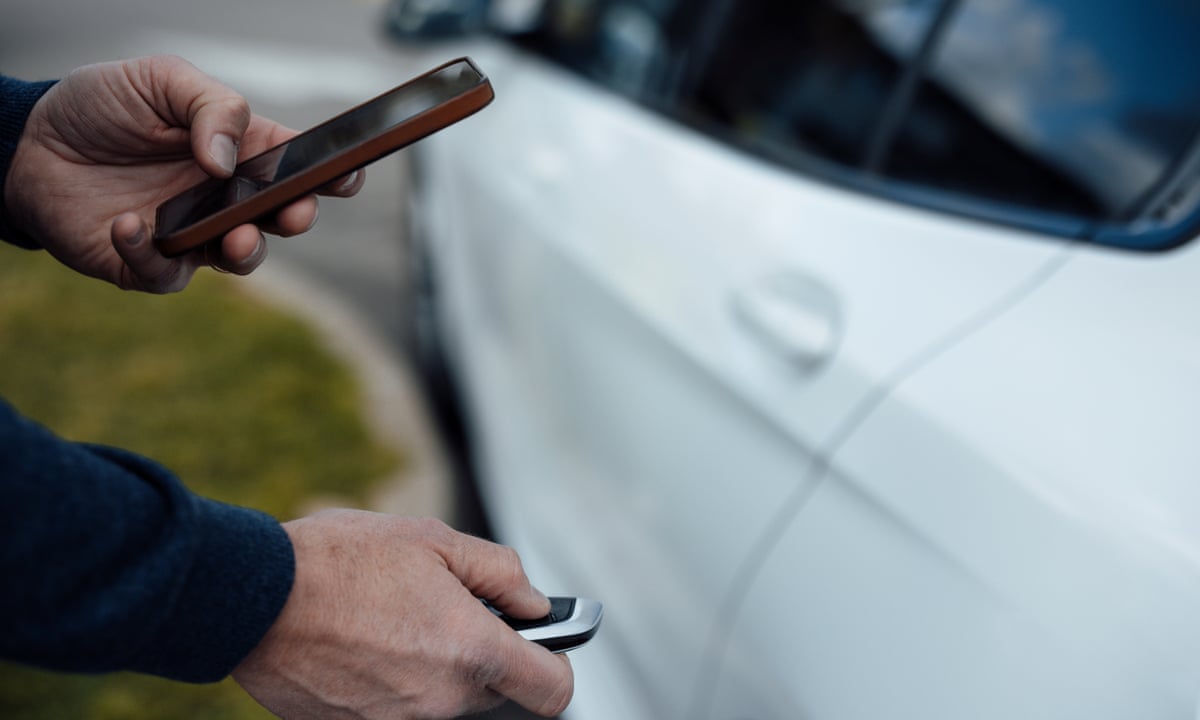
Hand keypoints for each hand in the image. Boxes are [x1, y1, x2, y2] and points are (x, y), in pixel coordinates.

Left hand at [3, 55, 364, 292]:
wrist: (30, 143)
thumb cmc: (103, 106)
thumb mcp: (160, 79)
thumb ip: (209, 107)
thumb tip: (226, 162)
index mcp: (241, 151)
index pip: (299, 166)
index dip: (332, 174)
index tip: (347, 175)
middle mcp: (226, 198)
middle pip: (282, 218)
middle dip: (297, 217)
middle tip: (294, 211)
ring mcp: (193, 235)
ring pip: (240, 258)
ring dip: (247, 252)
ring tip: (236, 239)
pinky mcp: (149, 264)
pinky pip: (165, 274)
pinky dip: (150, 254)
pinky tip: (129, 225)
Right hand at [232, 511, 574, 718]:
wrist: (252, 598)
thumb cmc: (342, 561)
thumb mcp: (434, 540)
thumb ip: (500, 573)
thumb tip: (534, 602)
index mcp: (471, 652)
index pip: (551, 691)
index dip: (558, 664)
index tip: (544, 643)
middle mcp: (440, 701)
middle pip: (494, 690)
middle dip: (485, 651)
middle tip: (448, 605)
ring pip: (445, 698)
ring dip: (436, 663)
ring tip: (396, 616)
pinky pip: (400, 706)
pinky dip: (396, 679)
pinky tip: (366, 640)